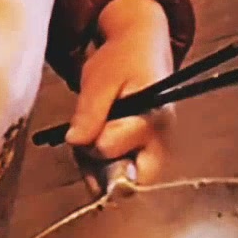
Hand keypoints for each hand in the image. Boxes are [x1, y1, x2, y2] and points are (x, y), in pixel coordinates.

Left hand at [66, 0, 176, 183]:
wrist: (143, 51)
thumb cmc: (122, 61)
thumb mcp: (100, 78)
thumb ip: (89, 111)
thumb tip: (76, 141)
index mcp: (153, 117)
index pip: (108, 147)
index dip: (89, 138)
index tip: (89, 119)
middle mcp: (161, 143)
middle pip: (127, 184)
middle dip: (100, 169)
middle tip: (90, 140)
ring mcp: (156, 155)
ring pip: (120, 186)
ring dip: (97, 168)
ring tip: (95, 133)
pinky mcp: (147, 160)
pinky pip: (119, 181)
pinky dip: (101, 169)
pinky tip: (97, 143)